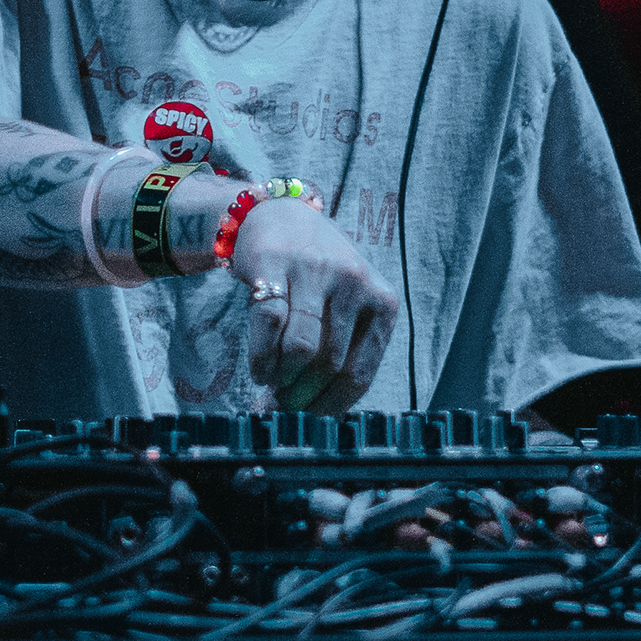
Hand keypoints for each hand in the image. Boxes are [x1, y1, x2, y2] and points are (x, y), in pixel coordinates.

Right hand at [221, 191, 401, 415]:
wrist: (281, 216)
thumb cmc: (320, 277)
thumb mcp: (347, 308)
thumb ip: (341, 353)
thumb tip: (315, 416)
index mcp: (382, 302)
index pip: (360, 374)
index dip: (330, 407)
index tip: (308, 424)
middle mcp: (354, 283)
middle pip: (329, 365)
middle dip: (301, 397)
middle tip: (283, 410)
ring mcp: (315, 270)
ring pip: (300, 348)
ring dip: (281, 380)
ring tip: (271, 387)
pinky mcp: (275, 262)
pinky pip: (268, 323)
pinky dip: (261, 357)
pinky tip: (258, 371)